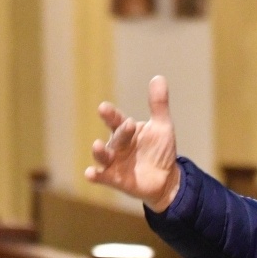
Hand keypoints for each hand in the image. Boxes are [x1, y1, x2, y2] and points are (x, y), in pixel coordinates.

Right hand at [85, 76, 180, 212]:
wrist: (167, 179)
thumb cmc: (160, 150)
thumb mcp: (162, 126)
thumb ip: (158, 104)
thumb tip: (158, 77)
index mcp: (125, 131)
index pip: (116, 120)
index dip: (110, 115)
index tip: (104, 108)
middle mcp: (117, 146)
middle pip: (116, 137)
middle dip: (121, 132)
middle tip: (128, 125)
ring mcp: (115, 163)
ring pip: (103, 156)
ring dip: (99, 151)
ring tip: (97, 146)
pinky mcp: (116, 179)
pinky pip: (103, 177)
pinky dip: (95, 175)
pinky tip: (89, 173)